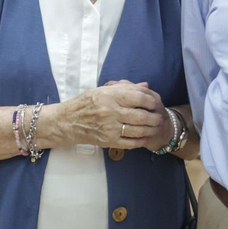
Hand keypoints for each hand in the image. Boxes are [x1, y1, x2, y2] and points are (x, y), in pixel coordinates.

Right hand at [51, 82, 165, 149]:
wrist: (67, 122)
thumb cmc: (85, 103)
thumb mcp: (102, 90)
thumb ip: (125, 88)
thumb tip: (146, 86)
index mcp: (109, 96)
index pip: (139, 97)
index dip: (152, 100)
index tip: (156, 102)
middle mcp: (110, 112)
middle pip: (142, 116)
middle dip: (155, 117)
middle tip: (160, 117)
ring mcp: (110, 128)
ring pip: (139, 130)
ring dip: (151, 129)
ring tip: (156, 127)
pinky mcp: (108, 141)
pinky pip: (131, 142)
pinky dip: (141, 140)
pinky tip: (145, 137)